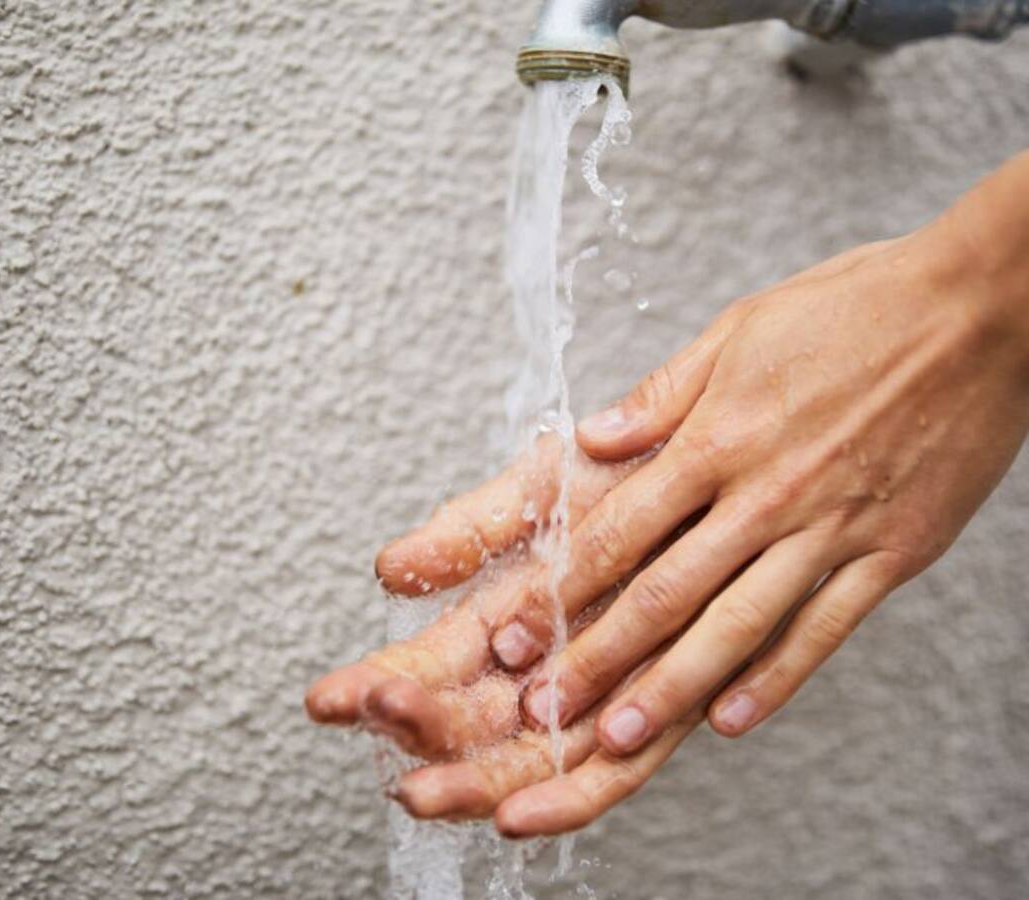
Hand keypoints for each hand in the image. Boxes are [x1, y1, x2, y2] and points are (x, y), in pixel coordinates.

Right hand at [307, 441, 702, 833]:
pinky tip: (515, 817)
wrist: (724, 462)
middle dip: (414, 732)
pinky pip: (611, 773)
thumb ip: (471, 532)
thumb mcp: (540, 491)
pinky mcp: (664, 709)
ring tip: (420, 789)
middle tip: (376, 723)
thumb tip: (391, 570)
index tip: (330, 699)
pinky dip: (565, 798)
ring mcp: (599, 694)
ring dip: (469, 779)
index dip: (376, 684)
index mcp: (504, 614)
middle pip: (467, 722)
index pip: (427, 664)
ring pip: (526, 759)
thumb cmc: (632, 473)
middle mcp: (545, 666)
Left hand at [493, 154, 1028, 764]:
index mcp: (719, 438)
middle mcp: (767, 494)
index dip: (560, 587)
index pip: (620, 529)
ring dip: (674, 686)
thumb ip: (662, 395)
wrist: (982, 310)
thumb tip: (592, 437)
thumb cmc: (854, 309)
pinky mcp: (890, 553)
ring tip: (621, 736)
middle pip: (666, 591)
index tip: (517, 631)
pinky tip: (732, 721)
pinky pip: (824, 628)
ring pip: (737, 624)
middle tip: (545, 709)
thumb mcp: (740, 330)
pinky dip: (778, 679)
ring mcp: (831, 529)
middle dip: (598, 655)